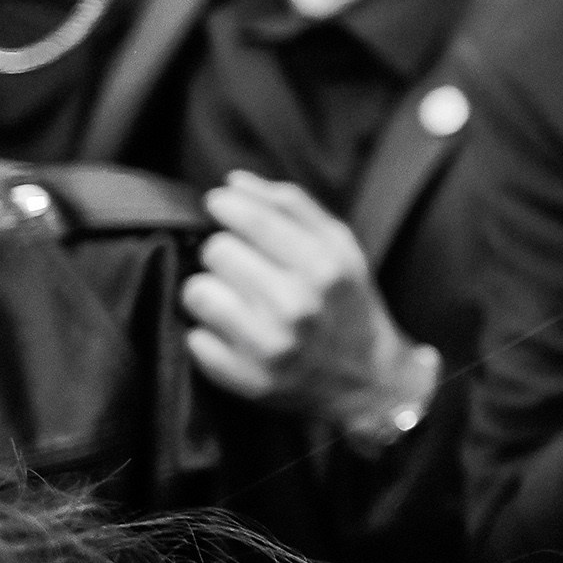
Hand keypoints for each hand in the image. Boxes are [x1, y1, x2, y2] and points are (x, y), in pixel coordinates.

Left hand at [181, 171, 431, 430]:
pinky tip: (235, 333)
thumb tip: (233, 181)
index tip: (220, 206)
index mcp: (324, 267)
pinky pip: (194, 338)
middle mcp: (297, 307)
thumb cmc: (347, 302)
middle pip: (216, 251)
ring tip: (234, 298)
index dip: (225, 206)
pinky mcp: (246, 381)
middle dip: (224, 253)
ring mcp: (270, 348)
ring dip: (210, 291)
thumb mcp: (340, 246)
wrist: (368, 380)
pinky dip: (209, 333)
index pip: (248, 219)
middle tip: (240, 265)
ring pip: (196, 292)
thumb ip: (291, 206)